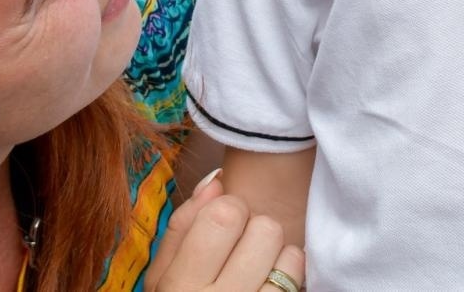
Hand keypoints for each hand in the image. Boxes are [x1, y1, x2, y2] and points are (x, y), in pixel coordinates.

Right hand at [145, 172, 305, 291]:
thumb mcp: (164, 279)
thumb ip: (181, 230)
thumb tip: (216, 182)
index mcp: (180, 286)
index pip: (225, 213)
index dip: (229, 210)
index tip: (223, 227)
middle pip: (264, 228)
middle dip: (256, 230)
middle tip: (242, 248)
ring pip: (290, 253)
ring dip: (278, 254)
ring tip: (258, 268)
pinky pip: (299, 278)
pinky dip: (291, 274)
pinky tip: (271, 284)